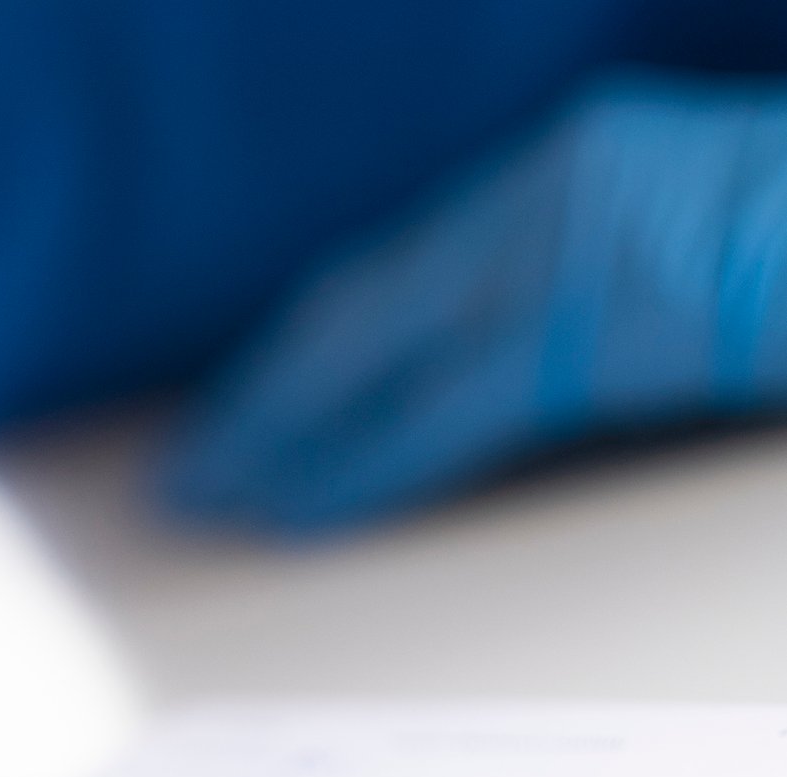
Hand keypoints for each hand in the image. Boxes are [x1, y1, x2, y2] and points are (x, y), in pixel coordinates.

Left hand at [160, 72, 786, 531]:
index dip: (311, 345)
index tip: (249, 402)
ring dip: (281, 431)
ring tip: (212, 492)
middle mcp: (544, 190)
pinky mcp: (584, 322)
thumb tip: (518, 372)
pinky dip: (357, 463)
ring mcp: (561, 247)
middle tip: (194, 463)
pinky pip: (438, 410)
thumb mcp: (685, 260)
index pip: (399, 270)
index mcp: (569, 169)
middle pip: (359, 303)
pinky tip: (296, 505)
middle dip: (267, 390)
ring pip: (371, 353)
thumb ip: (592, 298)